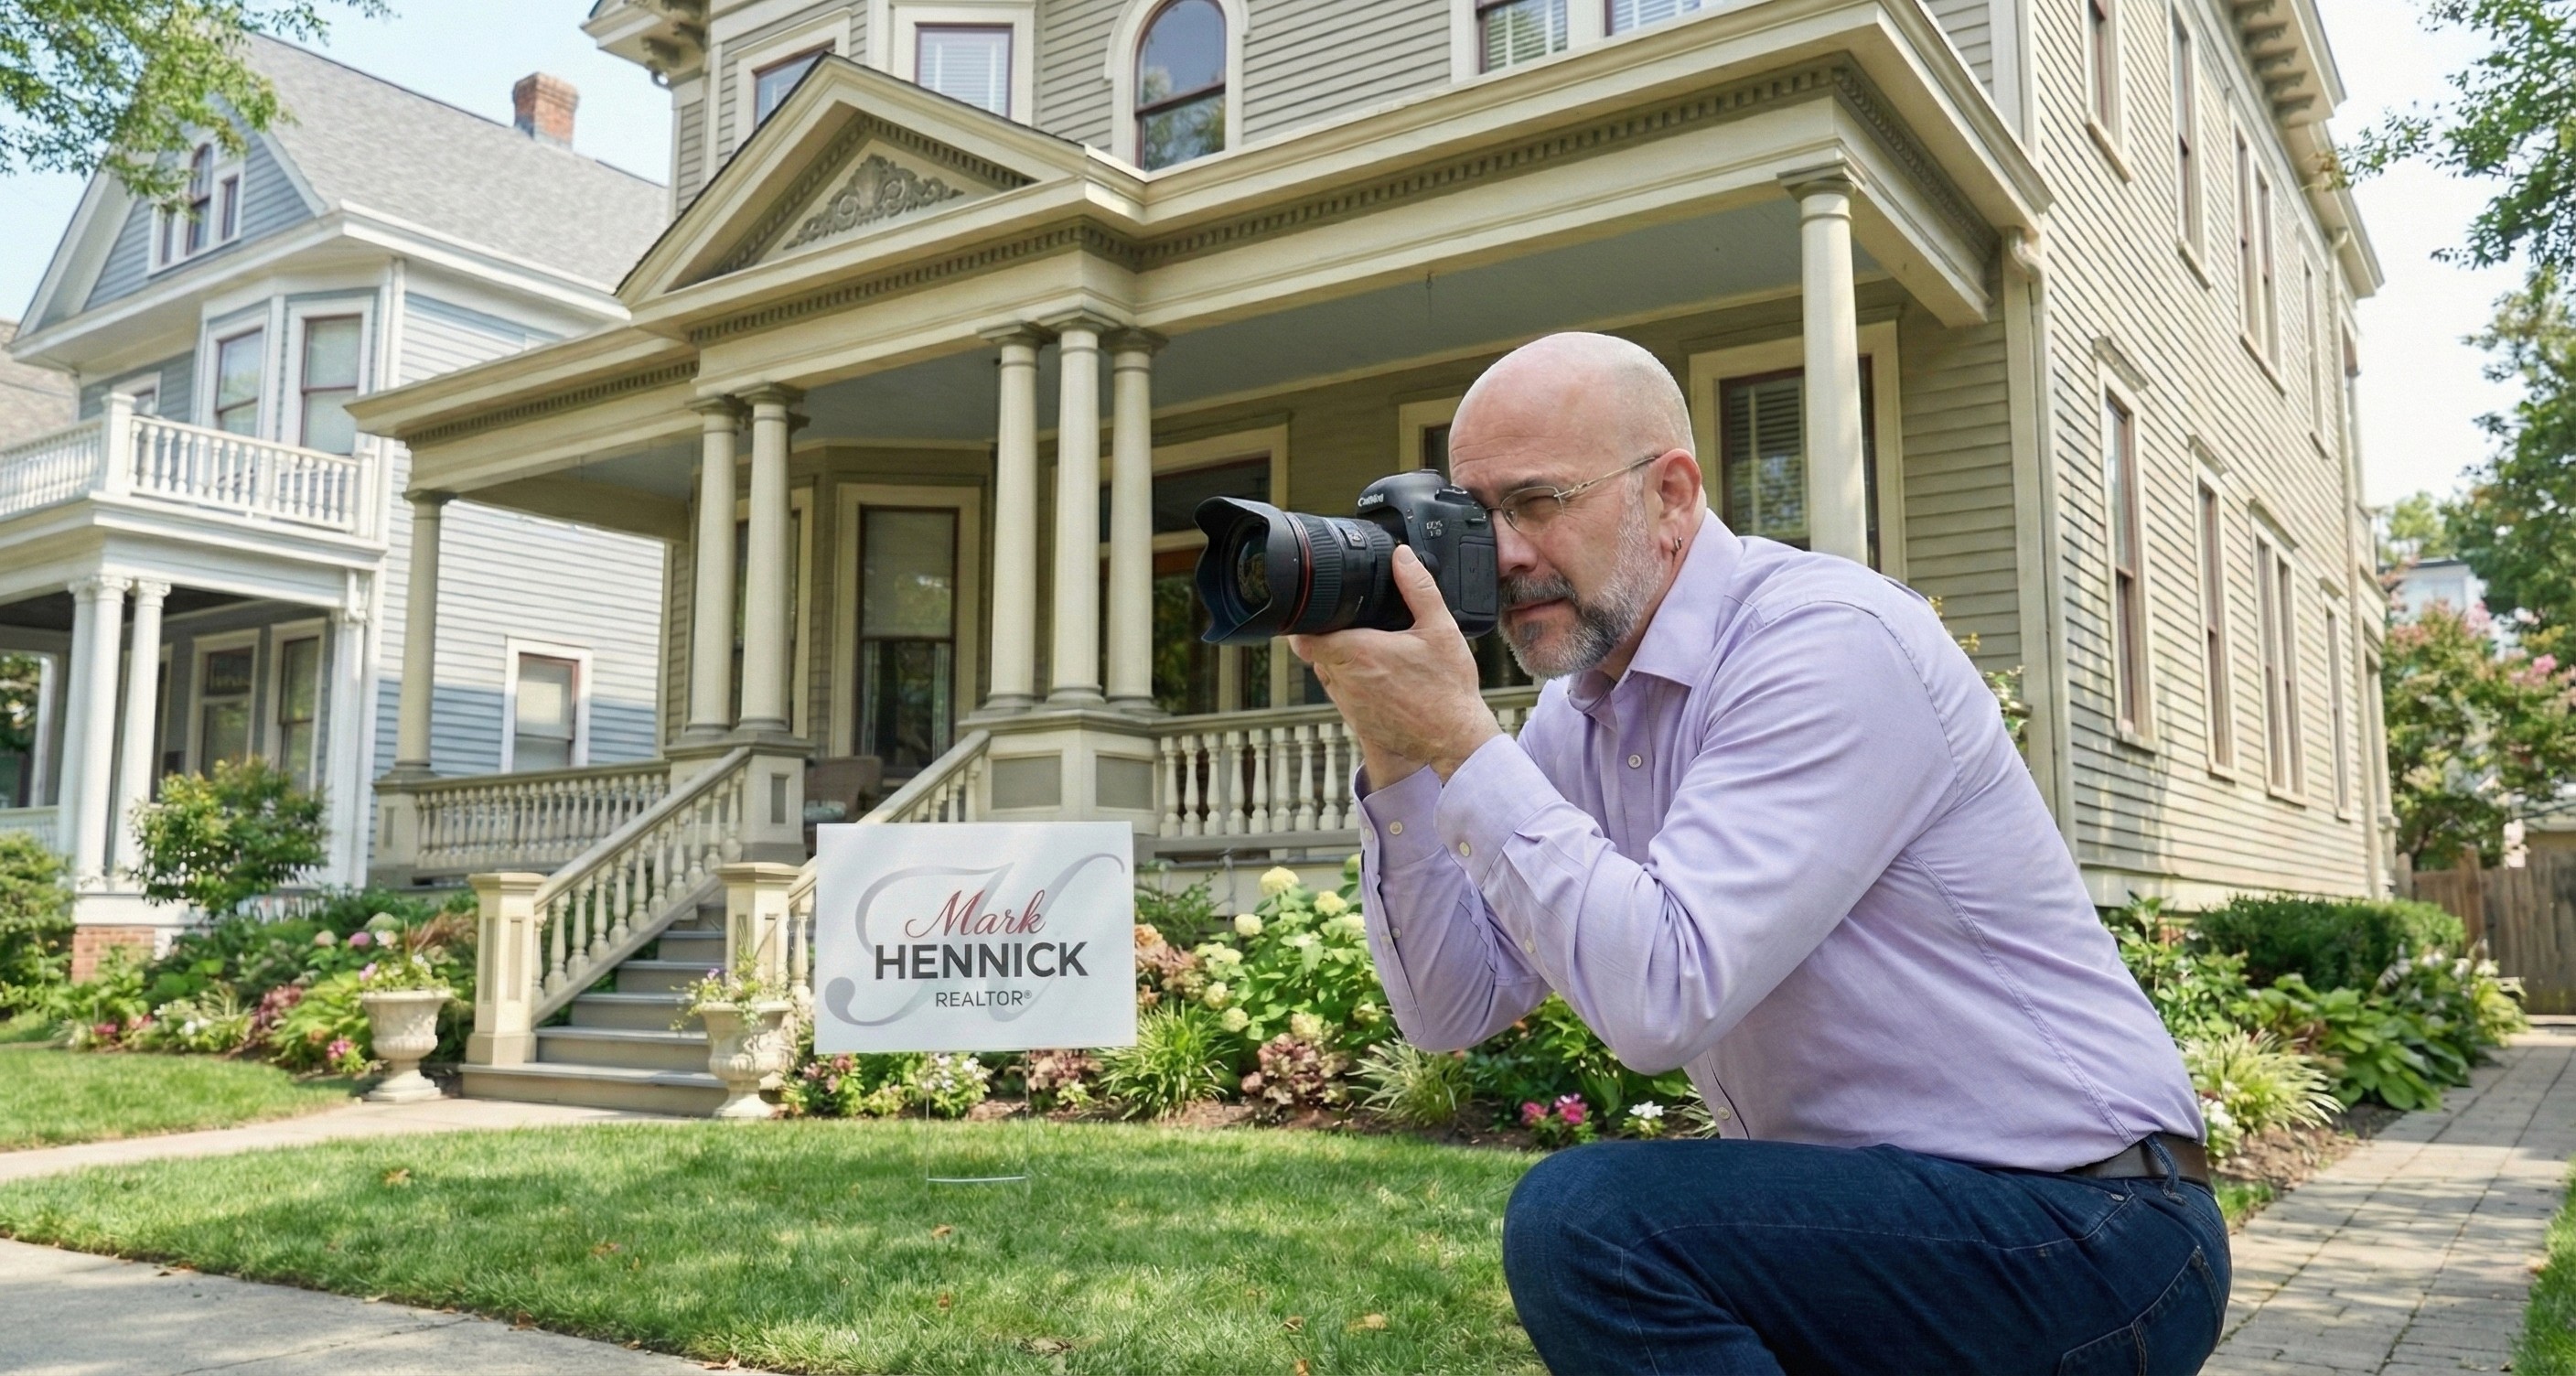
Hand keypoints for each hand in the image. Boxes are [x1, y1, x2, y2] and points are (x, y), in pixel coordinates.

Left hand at [1288, 545, 1501, 784]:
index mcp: (1358, 653)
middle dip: (1326, 636)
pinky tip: (1379, 676)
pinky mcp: (1357, 723)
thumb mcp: (1440, 629)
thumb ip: (1418, 588)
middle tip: (1347, 622)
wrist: (1455, 740)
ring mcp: (1349, 705)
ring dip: (1338, 661)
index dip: (1302, 623)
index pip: (1304, 638)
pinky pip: (1343, 695)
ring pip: (1327, 675)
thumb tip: (1402, 557)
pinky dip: (1352, 682)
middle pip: (1315, 653)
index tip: (1313, 611)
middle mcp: (1345, 681)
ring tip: (1367, 648)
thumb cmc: (1448, 689)